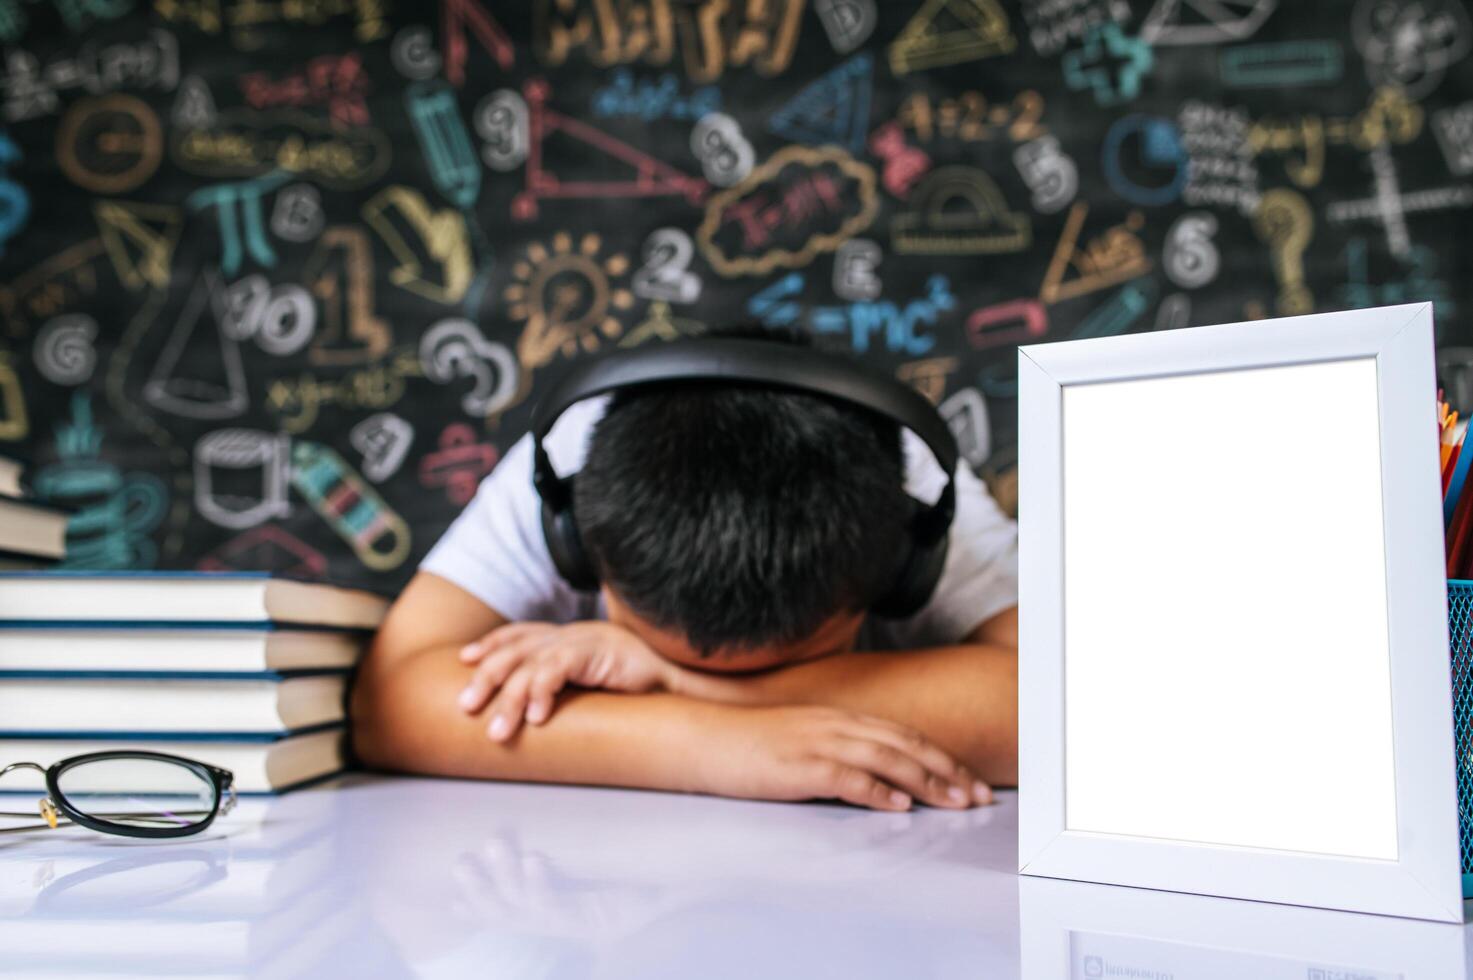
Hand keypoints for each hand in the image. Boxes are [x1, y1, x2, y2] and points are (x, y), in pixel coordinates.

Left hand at [458, 621, 681, 740]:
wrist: (680, 684)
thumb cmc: (639, 692)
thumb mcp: (593, 685)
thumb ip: (566, 687)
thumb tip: (534, 714)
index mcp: (570, 637)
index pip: (522, 634)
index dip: (492, 644)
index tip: (465, 659)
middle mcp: (572, 633)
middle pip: (516, 649)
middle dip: (486, 677)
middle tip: (465, 706)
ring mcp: (584, 639)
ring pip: (531, 665)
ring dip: (510, 699)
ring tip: (498, 731)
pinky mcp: (597, 650)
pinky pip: (559, 668)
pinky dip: (542, 692)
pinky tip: (535, 717)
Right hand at [695, 704, 992, 810]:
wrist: (703, 738)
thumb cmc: (749, 744)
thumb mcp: (802, 738)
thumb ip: (838, 747)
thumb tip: (874, 775)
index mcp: (839, 717)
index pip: (903, 734)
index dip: (942, 757)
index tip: (970, 780)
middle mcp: (835, 723)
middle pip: (905, 744)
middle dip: (948, 770)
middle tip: (979, 796)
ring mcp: (817, 742)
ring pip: (886, 758)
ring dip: (925, 782)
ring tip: (955, 803)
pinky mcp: (798, 766)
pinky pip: (847, 777)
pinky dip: (878, 791)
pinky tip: (900, 805)